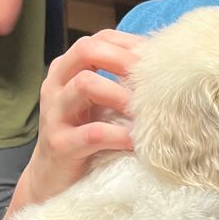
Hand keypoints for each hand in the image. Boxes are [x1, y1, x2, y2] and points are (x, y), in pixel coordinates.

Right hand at [20, 30, 145, 207]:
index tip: (158, 58)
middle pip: (86, 50)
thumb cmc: (84, 136)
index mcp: (68, 70)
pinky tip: (137, 142)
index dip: (130, 43)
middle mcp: (57, 85)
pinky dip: (119, 135)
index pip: (98, 39)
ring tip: (143, 111)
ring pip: (85, 84)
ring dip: (121, 94)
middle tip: (152, 79)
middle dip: (123, 59)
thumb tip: (166, 70)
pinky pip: (92, 133)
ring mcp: (55, 114)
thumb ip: (120, 84)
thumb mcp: (100, 104)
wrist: (52, 179)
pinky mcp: (60, 145)